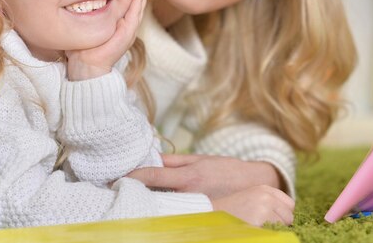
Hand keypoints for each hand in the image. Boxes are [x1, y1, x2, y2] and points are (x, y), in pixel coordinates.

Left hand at [66, 0, 151, 80]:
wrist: (86, 66)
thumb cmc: (82, 49)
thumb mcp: (85, 27)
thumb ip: (86, 16)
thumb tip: (74, 3)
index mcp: (116, 26)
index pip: (126, 6)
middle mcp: (124, 28)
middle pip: (135, 5)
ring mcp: (127, 31)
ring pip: (138, 8)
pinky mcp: (127, 34)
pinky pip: (134, 15)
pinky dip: (138, 3)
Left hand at [127, 153, 282, 198]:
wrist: (254, 184)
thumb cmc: (225, 169)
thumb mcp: (200, 159)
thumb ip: (175, 161)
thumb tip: (152, 159)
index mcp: (189, 176)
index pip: (154, 177)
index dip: (134, 177)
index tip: (118, 178)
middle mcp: (190, 194)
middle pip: (156, 194)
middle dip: (138, 192)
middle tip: (119, 190)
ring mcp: (196, 207)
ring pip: (165, 205)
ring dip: (150, 200)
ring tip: (134, 197)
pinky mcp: (201, 214)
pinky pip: (177, 212)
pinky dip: (165, 209)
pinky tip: (157, 208)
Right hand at [211, 185, 293, 225]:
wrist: (211, 214)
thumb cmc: (231, 211)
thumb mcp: (251, 199)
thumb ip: (268, 202)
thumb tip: (289, 215)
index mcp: (264, 189)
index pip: (290, 204)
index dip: (283, 214)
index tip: (274, 220)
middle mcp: (266, 196)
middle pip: (288, 216)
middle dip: (280, 223)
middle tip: (263, 225)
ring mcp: (264, 207)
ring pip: (283, 225)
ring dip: (273, 229)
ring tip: (256, 226)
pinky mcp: (261, 219)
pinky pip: (274, 232)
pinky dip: (268, 234)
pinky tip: (255, 230)